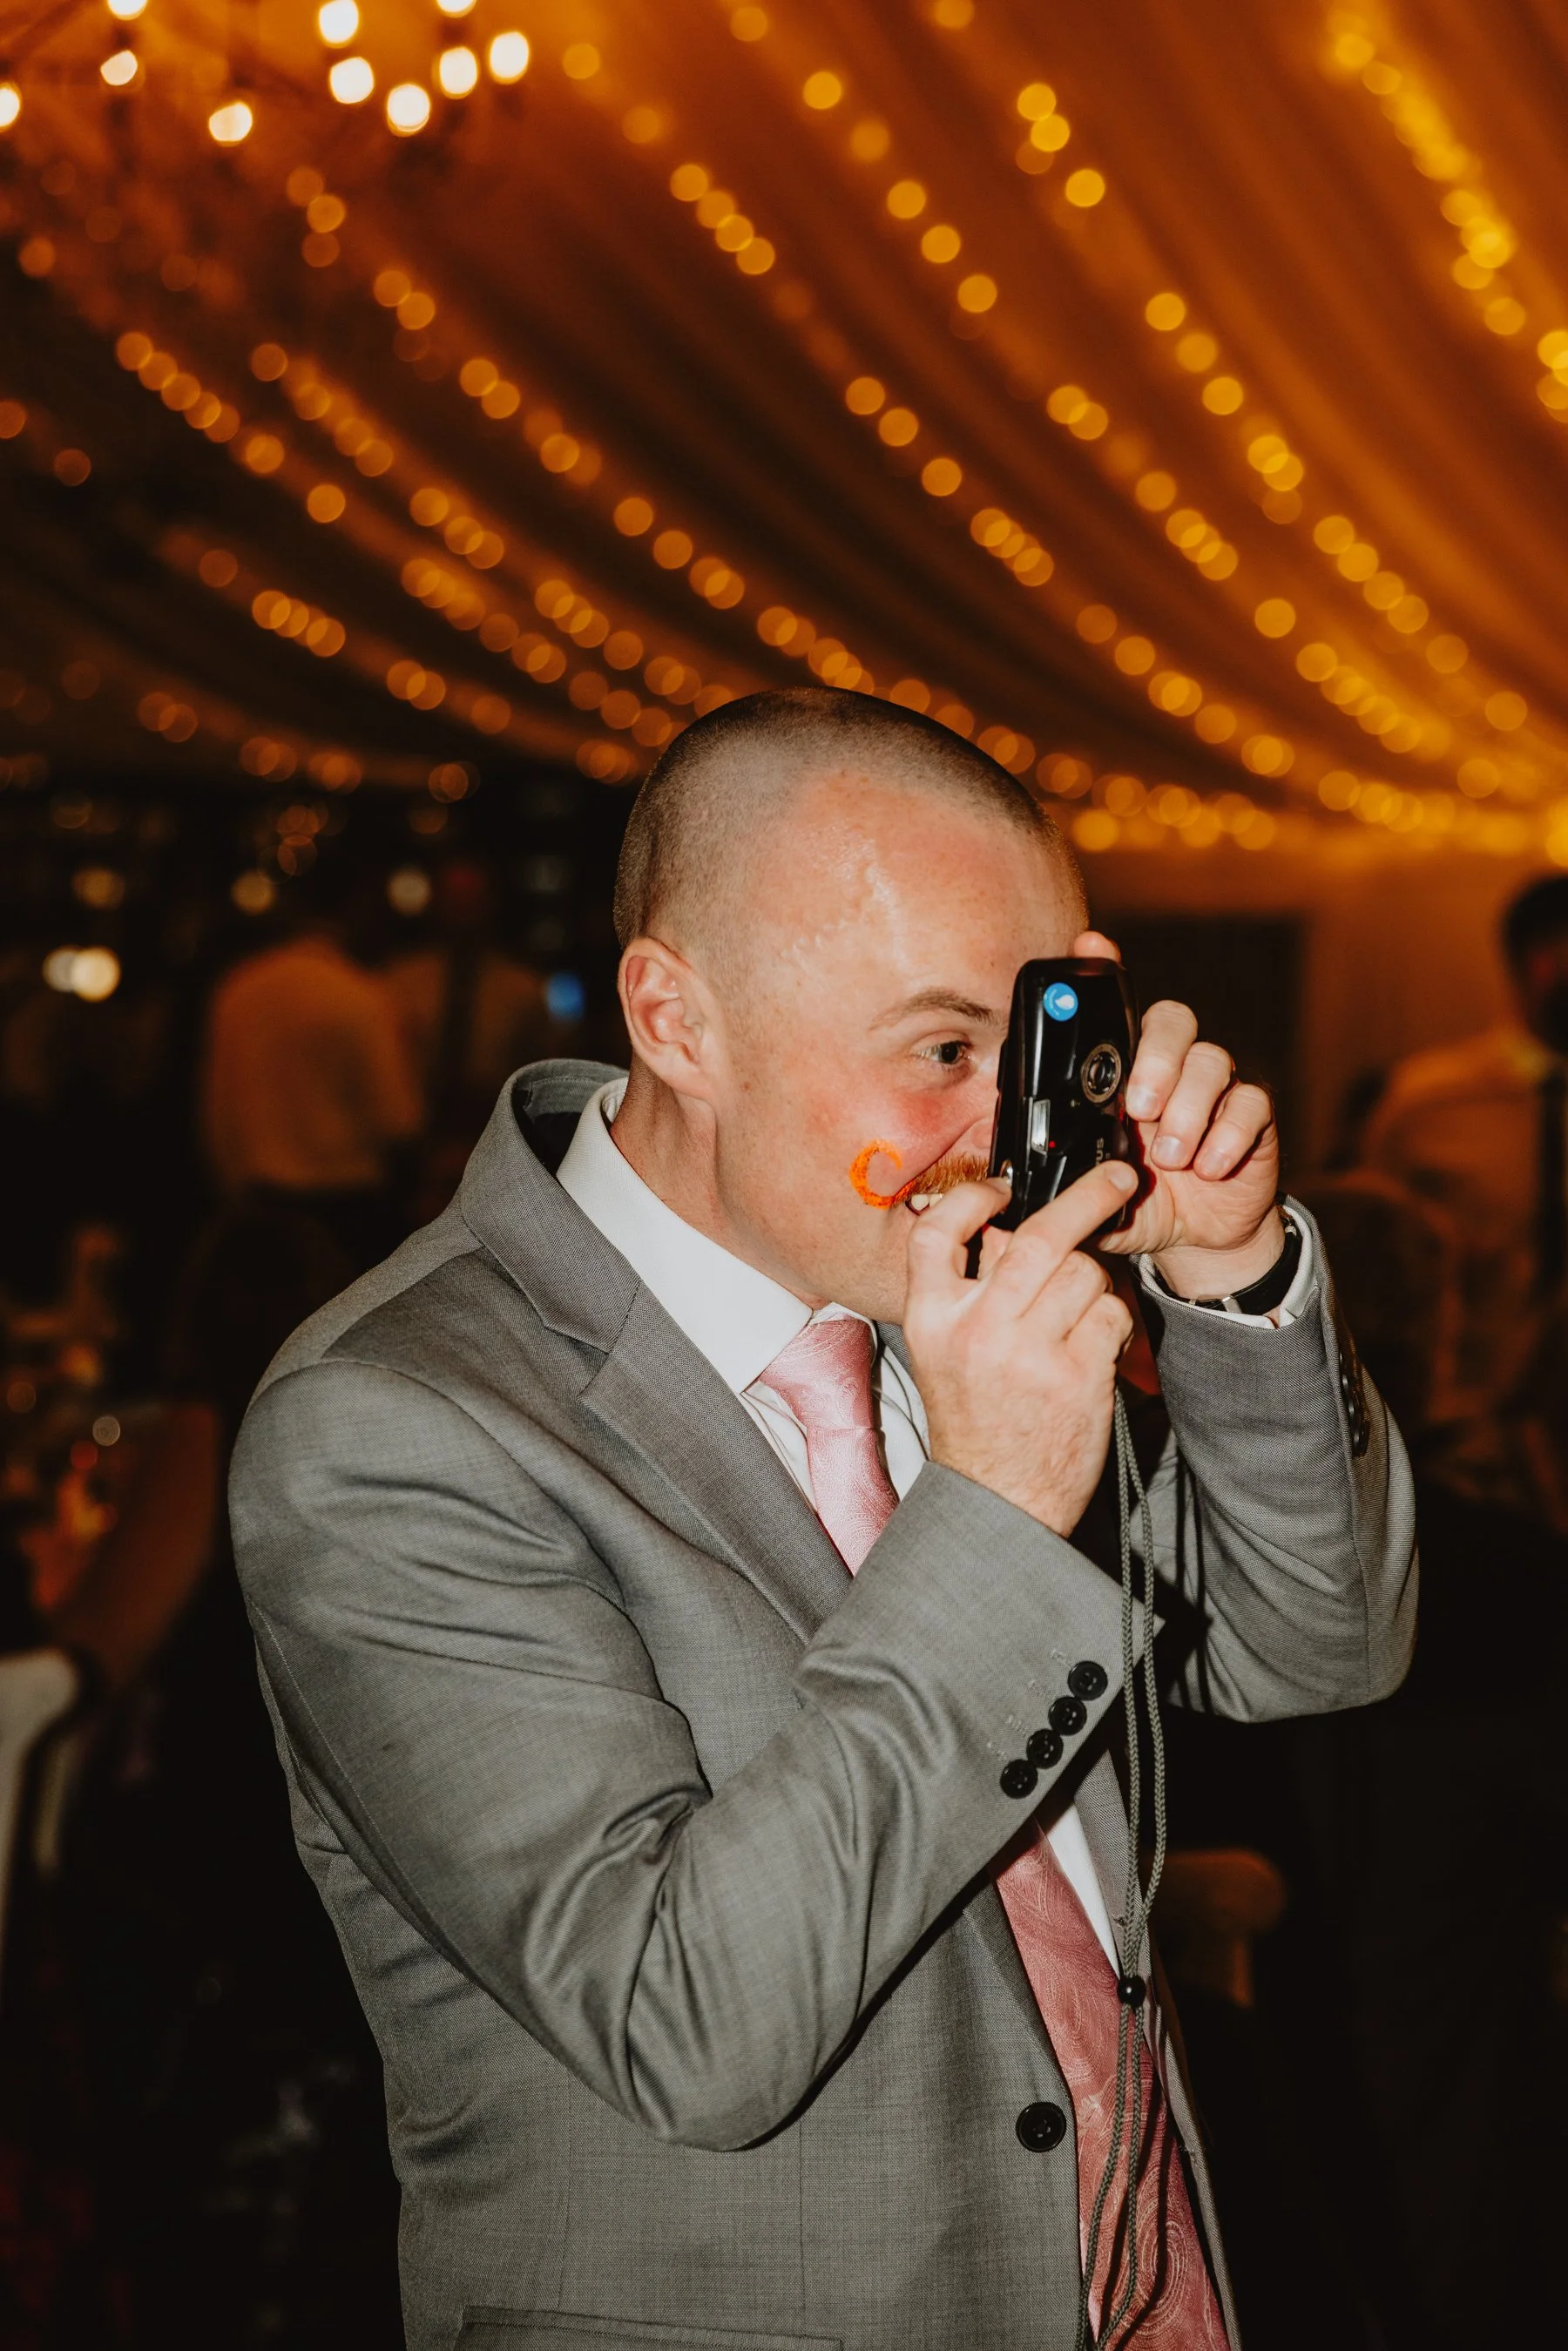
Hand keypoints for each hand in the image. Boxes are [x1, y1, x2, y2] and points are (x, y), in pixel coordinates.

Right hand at [902, 1161, 1138, 1536]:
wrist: (997, 1499)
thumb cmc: (974, 1421)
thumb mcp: (943, 1351)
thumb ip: (968, 1291)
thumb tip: (1013, 1229)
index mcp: (931, 1319)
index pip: (935, 1233)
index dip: (973, 1197)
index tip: (1003, 1187)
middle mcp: (976, 1330)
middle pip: (1037, 1238)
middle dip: (1088, 1197)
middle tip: (1117, 1178)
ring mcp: (1029, 1353)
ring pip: (1084, 1272)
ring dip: (1096, 1279)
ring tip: (1082, 1310)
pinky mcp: (1077, 1376)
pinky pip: (1111, 1313)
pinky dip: (1113, 1317)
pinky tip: (1097, 1342)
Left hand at [1072, 930, 1283, 1297]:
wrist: (1195, 1237)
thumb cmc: (1134, 1203)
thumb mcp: (1088, 1193)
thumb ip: (1057, 1176)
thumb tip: (1010, 1168)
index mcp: (1122, 1074)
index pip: (1115, 1011)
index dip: (1105, 969)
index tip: (1089, 946)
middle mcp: (1170, 1067)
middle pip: (1171, 1020)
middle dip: (1155, 1058)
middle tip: (1138, 1107)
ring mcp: (1215, 1088)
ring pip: (1212, 1060)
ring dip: (1189, 1108)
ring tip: (1171, 1156)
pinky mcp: (1253, 1116)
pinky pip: (1251, 1103)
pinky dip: (1227, 1135)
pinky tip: (1209, 1167)